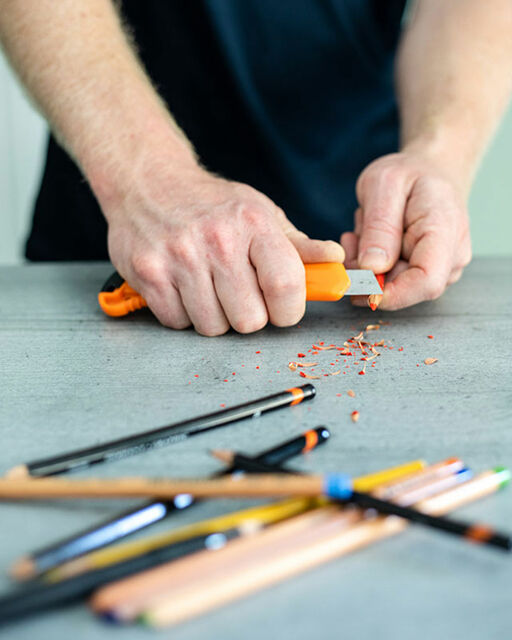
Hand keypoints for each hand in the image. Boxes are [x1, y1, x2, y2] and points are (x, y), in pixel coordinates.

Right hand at [103, 160, 343, 334]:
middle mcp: (218, 239)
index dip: (289, 311)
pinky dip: (183, 315)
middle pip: (249, 319)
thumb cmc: (214, 205)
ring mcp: (179, 257)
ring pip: (212, 327)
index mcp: (255, 224)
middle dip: (249, 316)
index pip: (286, 286)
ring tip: (209, 289)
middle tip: (240, 296)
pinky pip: (177, 322)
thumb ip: (299, 246)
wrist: (149, 182)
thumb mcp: (261, 214)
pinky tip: (183, 289)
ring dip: (215, 317)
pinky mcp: (148, 273)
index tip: (282, 308)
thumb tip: (336, 260)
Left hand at [341, 151, 471, 309]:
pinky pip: (391, 281)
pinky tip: (369, 240)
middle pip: (405, 288)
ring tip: (363, 231)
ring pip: (393, 286)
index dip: (390, 293)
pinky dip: (372, 266)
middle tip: (350, 240)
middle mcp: (450, 257)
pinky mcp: (426, 272)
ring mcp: (441, 268)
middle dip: (368, 273)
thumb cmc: (410, 173)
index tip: (358, 283)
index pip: (426, 282)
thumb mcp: (384, 184)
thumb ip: (379, 226)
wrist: (430, 171)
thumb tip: (372, 267)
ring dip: (367, 267)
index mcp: (444, 231)